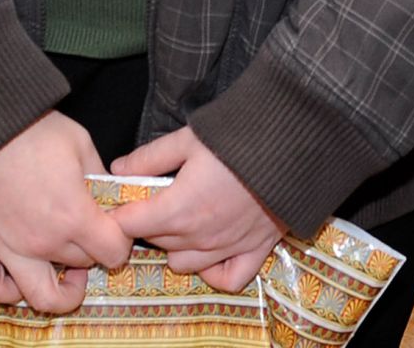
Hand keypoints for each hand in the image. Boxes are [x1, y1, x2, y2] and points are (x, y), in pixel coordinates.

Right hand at [0, 111, 130, 312]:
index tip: (115, 225)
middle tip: (90, 230)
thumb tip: (107, 191)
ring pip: (42, 296)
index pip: (113, 250)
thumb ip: (97, 173)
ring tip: (67, 272)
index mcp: (72, 214)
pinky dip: (9, 291)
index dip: (121, 239)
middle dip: (93, 249)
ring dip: (62, 290)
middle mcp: (42, 241)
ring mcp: (8, 250)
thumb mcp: (78, 141)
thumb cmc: (27, 128)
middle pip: (83, 264)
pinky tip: (21, 275)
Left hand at [110, 126, 284, 290]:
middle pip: (156, 241)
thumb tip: (119, 170)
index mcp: (179, 208)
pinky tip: (209, 252)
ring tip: (183, 219)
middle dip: (148, 222)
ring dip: (175, 245)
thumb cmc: (240, 134)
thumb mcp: (189, 138)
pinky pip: (226, 278)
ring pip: (182, 263)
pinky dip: (213, 272)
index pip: (130, 224)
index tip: (121, 200)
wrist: (295, 141)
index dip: (120, 211)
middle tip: (155, 199)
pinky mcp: (255, 250)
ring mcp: (228, 247)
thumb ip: (151, 157)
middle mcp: (200, 236)